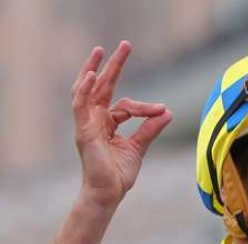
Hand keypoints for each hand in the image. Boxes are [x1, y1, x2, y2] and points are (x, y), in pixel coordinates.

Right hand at [71, 41, 171, 208]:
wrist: (108, 194)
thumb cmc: (118, 175)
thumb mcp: (139, 147)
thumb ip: (150, 129)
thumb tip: (167, 112)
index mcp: (106, 124)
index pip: (125, 105)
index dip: (145, 107)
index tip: (162, 110)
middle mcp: (94, 121)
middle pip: (102, 87)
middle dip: (112, 66)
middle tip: (125, 45)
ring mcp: (86, 125)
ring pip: (87, 90)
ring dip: (94, 69)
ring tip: (101, 51)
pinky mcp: (83, 131)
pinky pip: (80, 105)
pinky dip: (84, 89)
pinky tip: (91, 75)